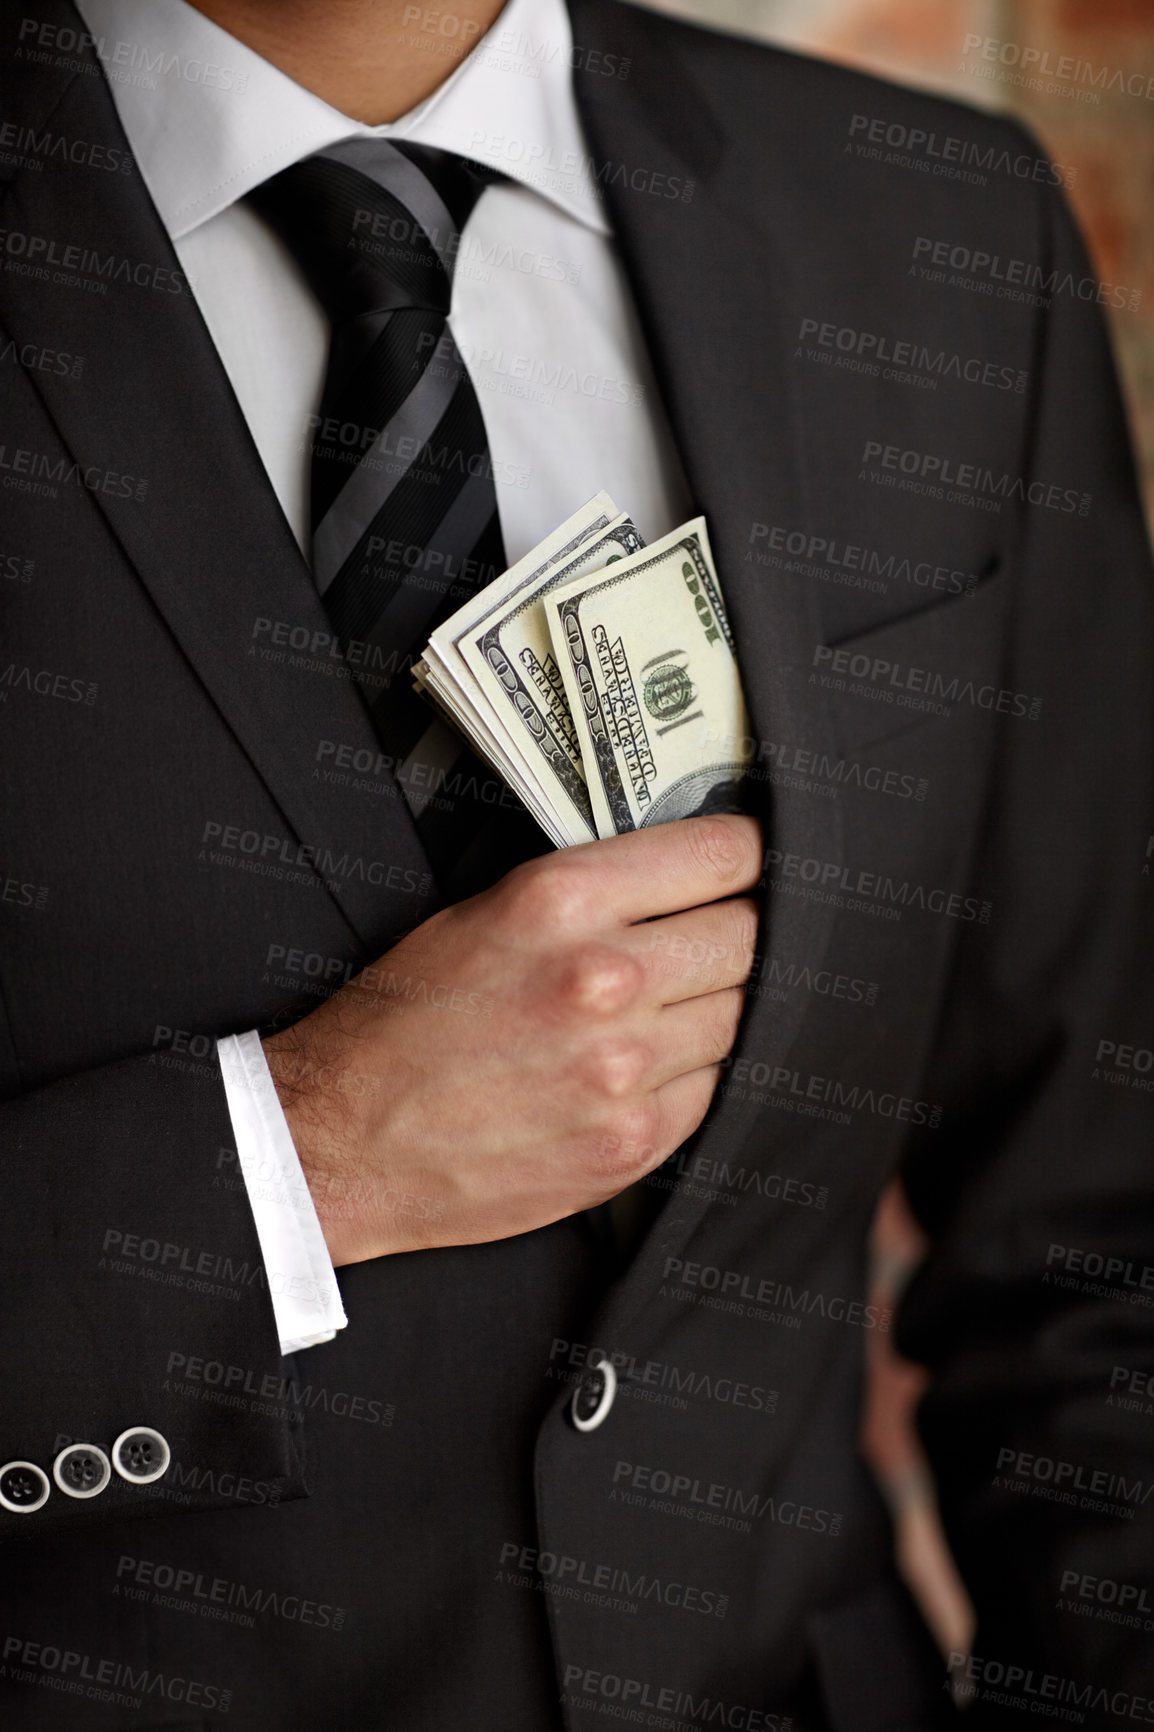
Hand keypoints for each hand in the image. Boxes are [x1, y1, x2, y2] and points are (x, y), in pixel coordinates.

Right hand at [263, 814, 761, 1263]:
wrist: (342, 1140)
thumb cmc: (402, 1022)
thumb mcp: (484, 911)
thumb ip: (593, 891)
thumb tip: (687, 876)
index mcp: (562, 903)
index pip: (722, 856)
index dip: (746, 857)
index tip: (747, 865)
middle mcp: (604, 980)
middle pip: (749, 935)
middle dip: (739, 929)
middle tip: (715, 934)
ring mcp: (624, 1070)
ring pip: (744, 1015)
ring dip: (720, 1004)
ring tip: (672, 1004)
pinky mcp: (632, 1143)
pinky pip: (716, 1088)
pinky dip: (697, 1071)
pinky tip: (650, 1064)